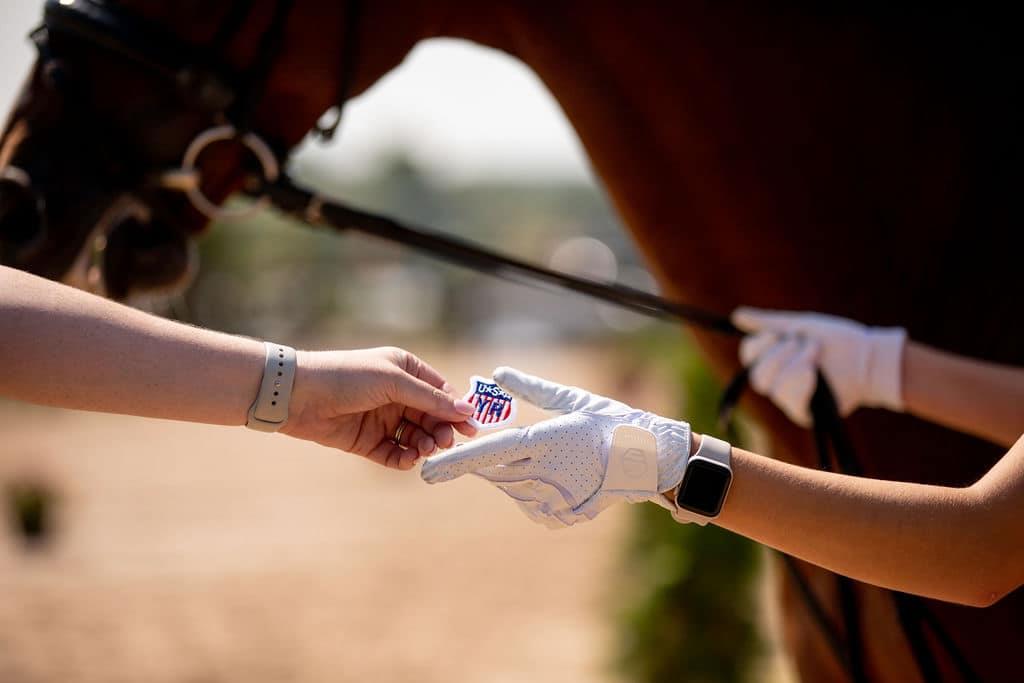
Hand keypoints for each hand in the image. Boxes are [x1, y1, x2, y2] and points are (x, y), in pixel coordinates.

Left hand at [281, 347, 476, 469]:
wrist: (299, 396)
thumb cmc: (347, 376)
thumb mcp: (393, 381)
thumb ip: (430, 399)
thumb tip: (467, 412)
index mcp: (405, 370)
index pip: (440, 392)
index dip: (456, 410)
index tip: (470, 429)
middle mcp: (396, 394)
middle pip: (431, 417)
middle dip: (441, 430)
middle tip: (445, 442)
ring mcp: (383, 419)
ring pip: (416, 437)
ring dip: (424, 445)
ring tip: (424, 450)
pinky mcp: (368, 441)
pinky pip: (395, 453)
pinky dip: (405, 458)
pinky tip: (408, 459)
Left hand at [420, 367, 689, 527]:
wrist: (650, 462)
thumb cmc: (612, 423)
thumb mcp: (573, 399)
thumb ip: (531, 388)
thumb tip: (496, 374)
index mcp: (549, 443)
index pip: (493, 453)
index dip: (457, 461)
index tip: (428, 471)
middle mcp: (548, 475)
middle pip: (494, 471)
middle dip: (482, 458)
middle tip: (492, 441)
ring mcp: (554, 500)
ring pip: (507, 486)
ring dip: (507, 471)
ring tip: (541, 455)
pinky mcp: (559, 516)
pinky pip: (526, 501)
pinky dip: (527, 487)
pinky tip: (552, 474)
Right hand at [731, 307, 906, 426]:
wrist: (868, 355)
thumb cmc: (836, 340)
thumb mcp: (799, 325)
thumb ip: (768, 323)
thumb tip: (737, 316)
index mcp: (774, 359)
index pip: (749, 356)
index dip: (758, 345)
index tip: (777, 334)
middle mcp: (777, 381)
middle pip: (757, 375)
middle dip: (779, 355)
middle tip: (804, 343)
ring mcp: (790, 399)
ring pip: (772, 387)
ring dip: (796, 364)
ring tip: (817, 354)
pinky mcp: (805, 413)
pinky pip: (790, 402)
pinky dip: (801, 384)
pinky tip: (814, 375)